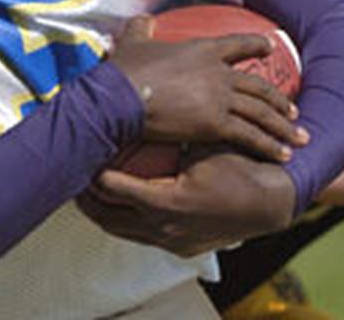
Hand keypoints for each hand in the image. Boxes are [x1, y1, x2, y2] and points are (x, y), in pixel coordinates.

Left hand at [76, 148, 295, 257]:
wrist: (272, 202)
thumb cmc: (237, 165)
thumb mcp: (202, 142)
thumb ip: (172, 127)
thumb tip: (139, 95)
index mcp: (166, 201)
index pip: (112, 189)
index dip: (91, 173)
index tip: (80, 155)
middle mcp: (163, 227)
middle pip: (105, 216)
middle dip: (84, 197)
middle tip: (70, 175)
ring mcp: (170, 241)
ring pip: (119, 230)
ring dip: (100, 211)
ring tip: (83, 190)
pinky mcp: (178, 248)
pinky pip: (138, 235)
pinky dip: (122, 220)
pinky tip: (114, 203)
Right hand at [107, 16, 307, 161]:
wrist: (120, 98)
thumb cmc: (125, 71)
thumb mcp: (133, 42)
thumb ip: (142, 28)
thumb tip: (144, 19)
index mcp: (202, 50)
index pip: (238, 44)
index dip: (257, 45)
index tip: (270, 48)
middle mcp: (219, 73)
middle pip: (259, 85)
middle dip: (279, 100)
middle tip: (293, 111)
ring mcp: (219, 99)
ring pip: (261, 112)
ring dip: (282, 125)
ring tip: (298, 136)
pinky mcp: (215, 124)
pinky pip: (249, 136)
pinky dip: (268, 145)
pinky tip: (281, 155)